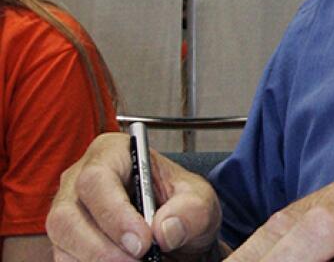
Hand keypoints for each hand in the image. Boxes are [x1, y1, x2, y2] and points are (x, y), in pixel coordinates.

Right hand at [47, 132, 222, 261]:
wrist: (177, 232)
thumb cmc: (182, 205)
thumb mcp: (200, 200)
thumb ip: (191, 210)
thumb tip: (164, 229)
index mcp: (113, 153)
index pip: (97, 179)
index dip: (115, 213)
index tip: (143, 241)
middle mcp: (79, 180)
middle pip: (67, 215)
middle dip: (101, 247)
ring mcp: (67, 212)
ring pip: (62, 242)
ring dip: (96, 260)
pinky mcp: (64, 242)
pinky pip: (64, 260)